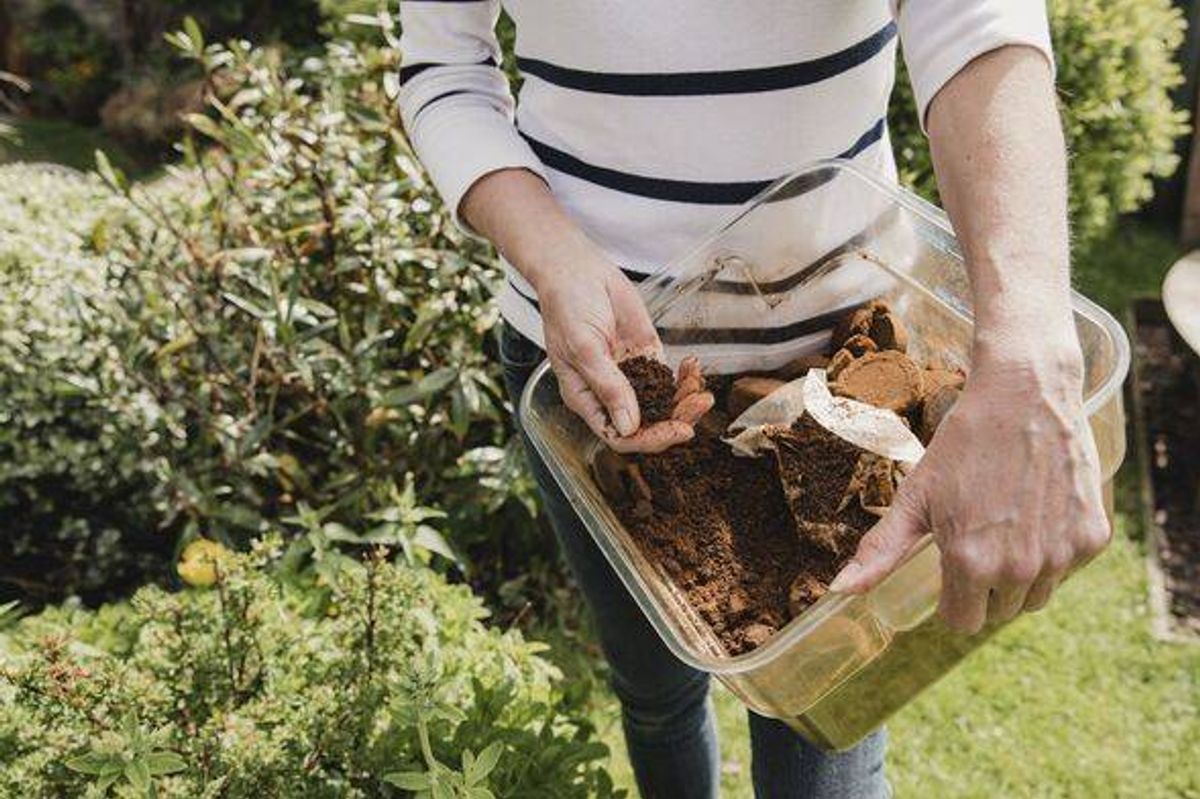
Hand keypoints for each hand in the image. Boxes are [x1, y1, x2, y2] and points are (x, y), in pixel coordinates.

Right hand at [536, 249, 706, 452]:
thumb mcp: (584, 348)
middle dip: (675, 419)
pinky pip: (669, 378)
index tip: (677, 430)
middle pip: (646, 424)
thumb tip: (628, 426)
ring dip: (685, 400)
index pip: (619, 435)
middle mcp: (609, 393)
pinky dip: (685, 377)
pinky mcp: (646, 356)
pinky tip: (694, 368)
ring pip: (662, 404)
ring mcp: (630, 376)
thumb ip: (608, 386)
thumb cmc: (567, 307)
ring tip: (700, 388)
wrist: (578, 270)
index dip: (649, 439)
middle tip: (699, 404)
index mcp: (586, 398)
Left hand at [828, 343, 1110, 632]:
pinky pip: (1068, 568)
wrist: (1025, 395)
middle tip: (979, 535)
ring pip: (1036, 596)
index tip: (950, 566)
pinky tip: (1038, 511)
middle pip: (998, 611)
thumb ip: (881, 551)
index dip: (952, 597)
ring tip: (1007, 523)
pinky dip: (1054, 550)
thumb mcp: (915, 496)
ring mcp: (1061, 556)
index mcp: (970, 563)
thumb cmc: (963, 444)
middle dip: (984, 585)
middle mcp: (1020, 569)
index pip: (961, 622)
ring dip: (1021, 575)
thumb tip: (839, 591)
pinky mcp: (1092, 538)